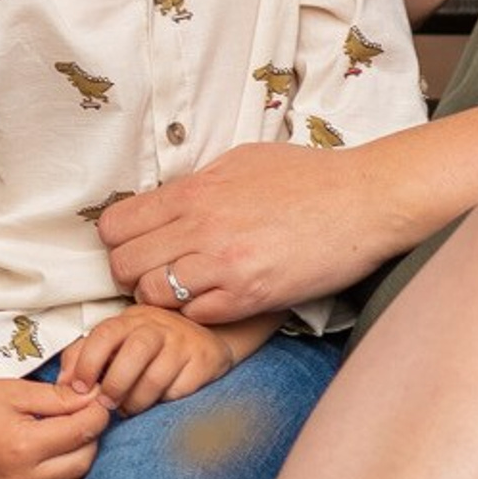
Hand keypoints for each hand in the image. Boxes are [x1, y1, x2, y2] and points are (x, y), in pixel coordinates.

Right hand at [0, 374, 106, 478]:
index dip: (97, 414)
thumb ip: (58, 397)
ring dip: (79, 475)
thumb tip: (96, 401)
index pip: (80, 433)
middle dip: (90, 439)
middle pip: (81, 464)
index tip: (98, 403)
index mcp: (22, 445)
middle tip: (83, 420)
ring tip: (70, 450)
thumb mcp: (16, 390)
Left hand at [57, 307, 241, 416]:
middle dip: (115, 384)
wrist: (204, 338)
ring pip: (156, 375)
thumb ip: (84, 357)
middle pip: (134, 352)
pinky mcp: (203, 361)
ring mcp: (182, 343)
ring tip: (129, 409)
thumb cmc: (149, 345)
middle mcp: (157, 326)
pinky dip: (164, 401)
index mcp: (129, 320)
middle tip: (107, 405)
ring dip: (137, 400)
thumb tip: (62, 384)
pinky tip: (157, 404)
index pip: (105, 333)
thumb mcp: (116, 342)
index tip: (79, 388)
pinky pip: (180, 388)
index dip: (88, 362)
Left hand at [99, 140, 390, 320]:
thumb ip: (197, 185)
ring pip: (151, 295)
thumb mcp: (239, 162)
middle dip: (132, 271)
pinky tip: (217, 298)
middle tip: (156, 270)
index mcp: (193, 191)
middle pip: (123, 264)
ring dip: (162, 296)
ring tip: (185, 288)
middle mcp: (199, 228)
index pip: (116, 225)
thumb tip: (168, 200)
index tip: (137, 242)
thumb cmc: (306, 177)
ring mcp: (222, 266)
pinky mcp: (249, 297)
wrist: (362, 201)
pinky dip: (197, 313)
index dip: (120, 238)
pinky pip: (194, 316)